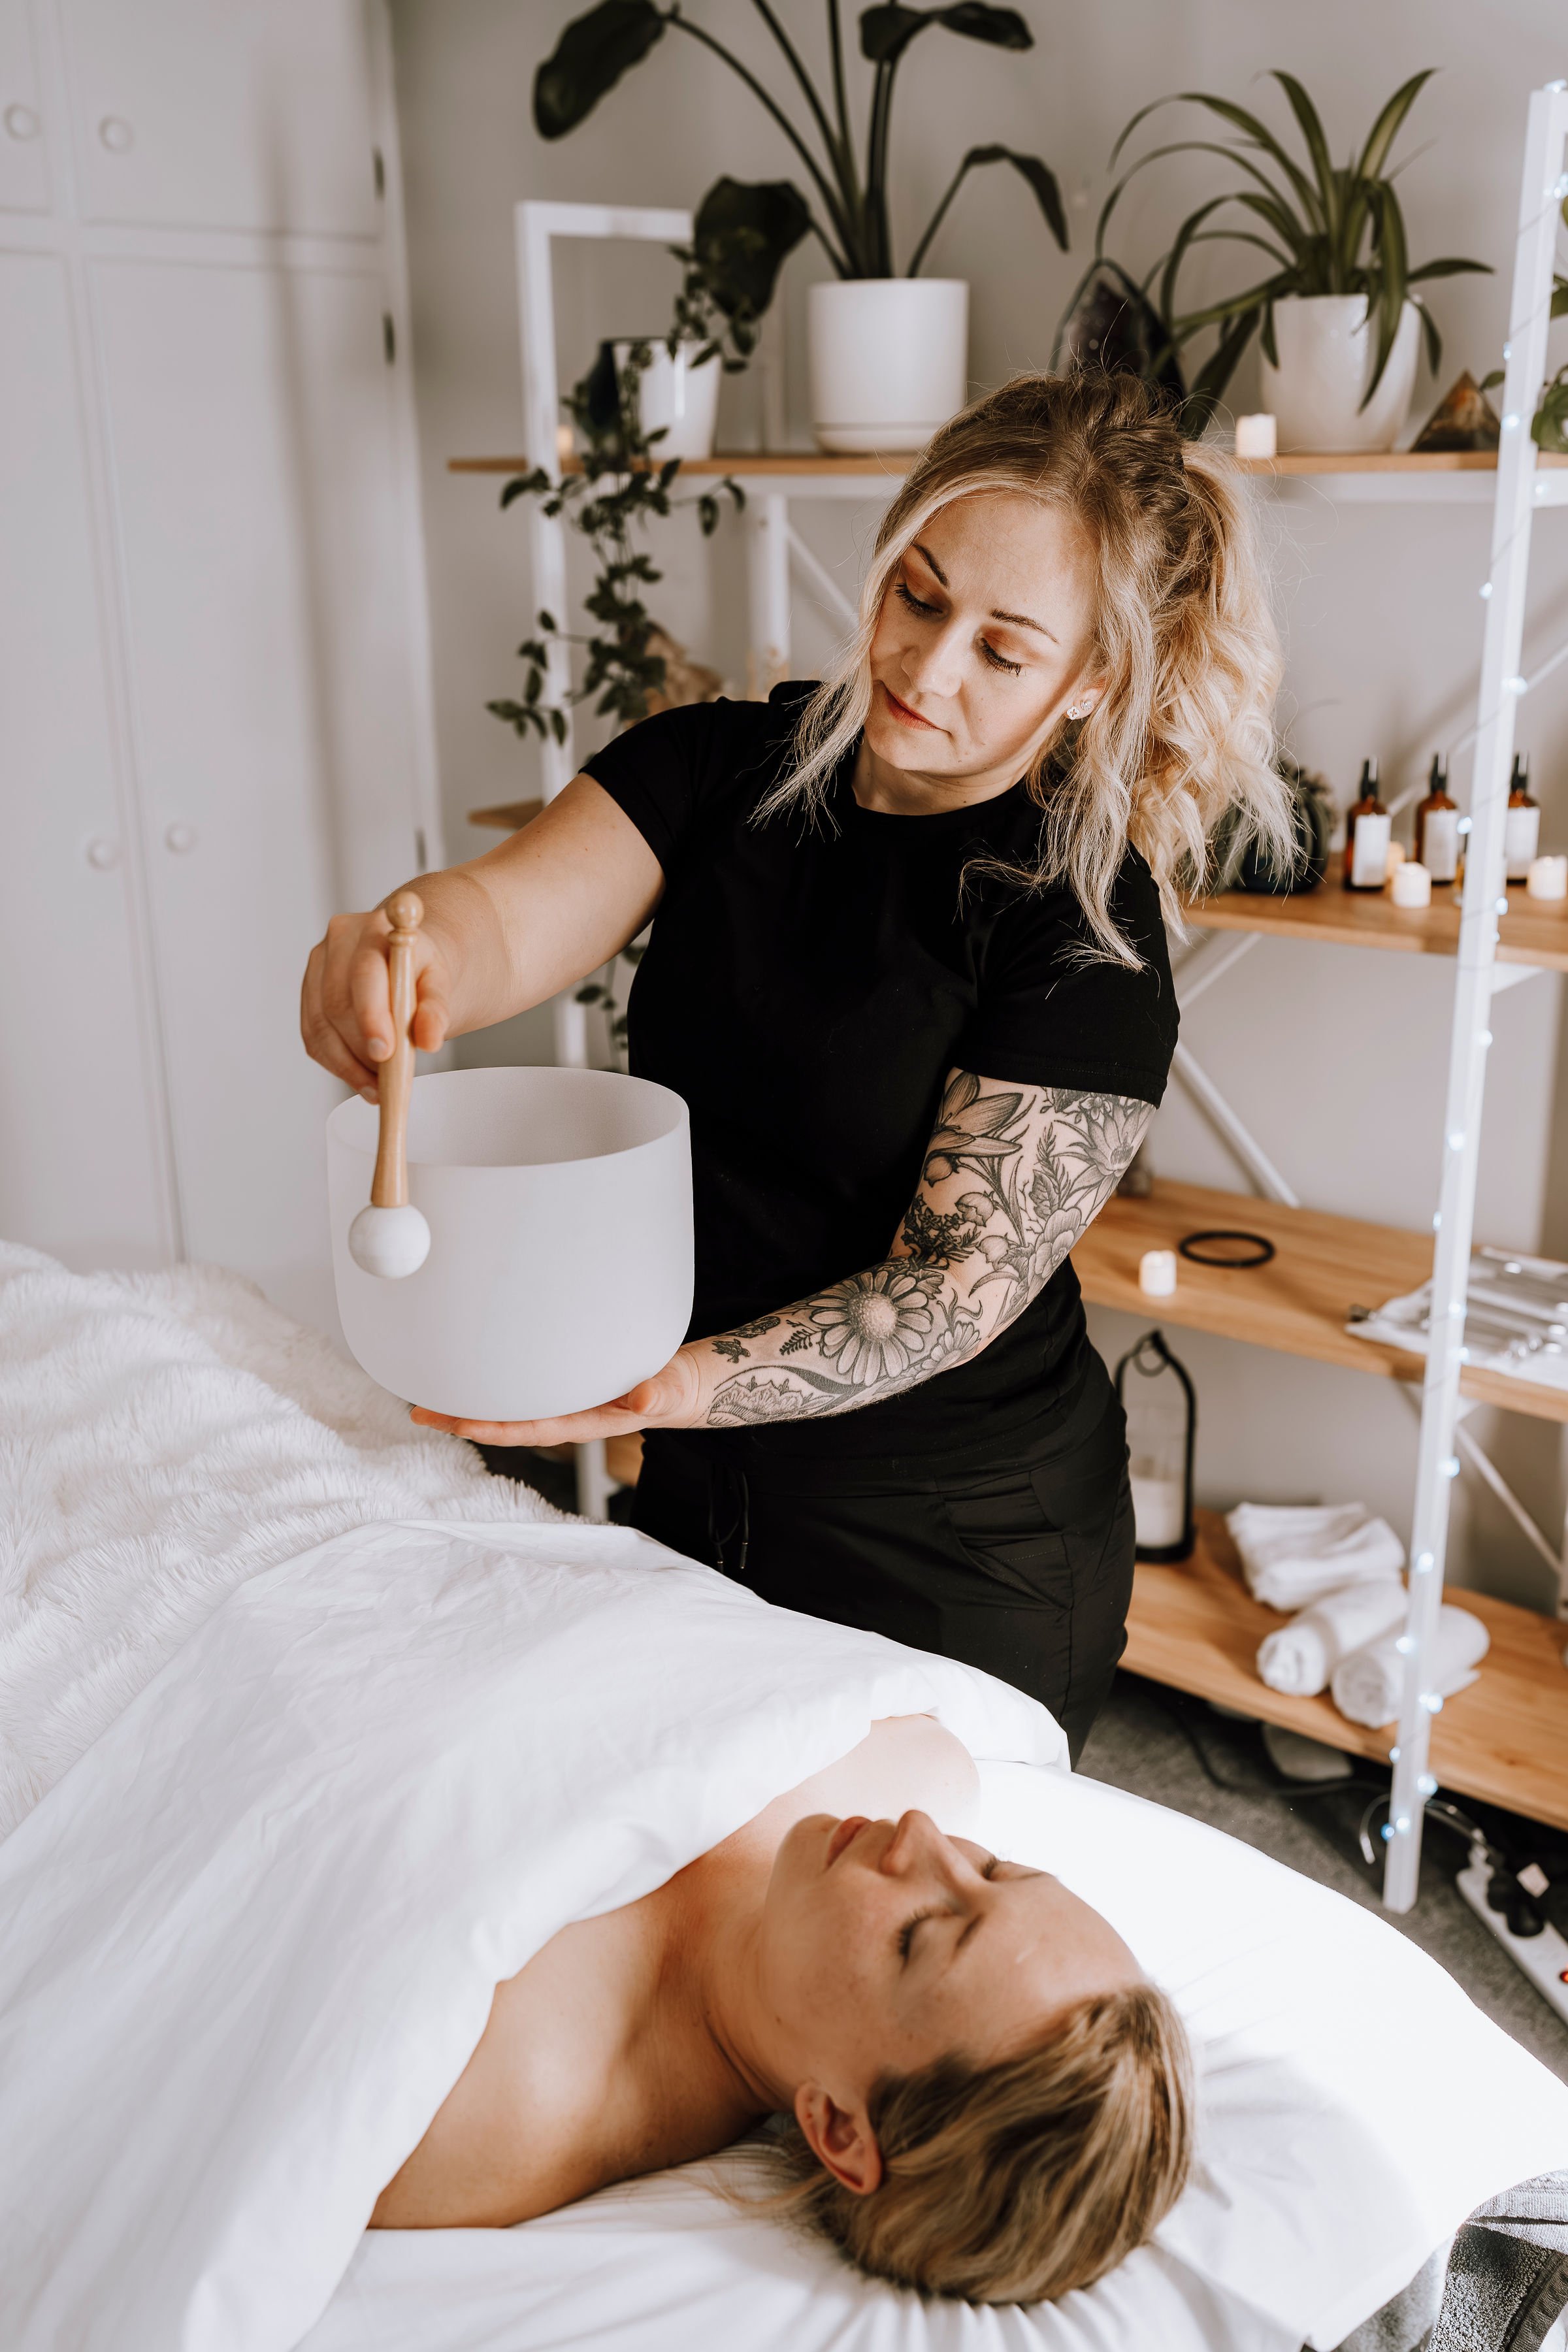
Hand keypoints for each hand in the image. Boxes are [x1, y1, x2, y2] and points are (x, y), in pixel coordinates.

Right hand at [301, 902, 457, 1094]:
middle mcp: (340, 941)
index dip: (371, 1017)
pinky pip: (313, 1036)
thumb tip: (429, 1040)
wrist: (405, 956)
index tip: (384, 1053)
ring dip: (347, 1064)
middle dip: (361, 1049)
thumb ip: (436, 1009)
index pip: (366, 974)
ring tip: (377, 1087)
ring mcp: (318, 965)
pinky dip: (335, 1063)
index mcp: (376, 930)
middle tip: (388, 1080)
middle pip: (337, 1004)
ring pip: (320, 1025)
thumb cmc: (423, 969)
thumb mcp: (441, 983)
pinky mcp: (308, 990)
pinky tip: (360, 1077)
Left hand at [410, 1345, 705, 1447]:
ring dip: (468, 1401)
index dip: (491, 1428)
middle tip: (419, 1410)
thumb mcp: (668, 1390)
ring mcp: (558, 1401)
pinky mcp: (559, 1382)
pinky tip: (469, 1367)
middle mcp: (562, 1414)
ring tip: (428, 1392)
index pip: (527, 1428)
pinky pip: (517, 1386)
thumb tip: (641, 1399)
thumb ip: (656, 1395)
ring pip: (505, 1405)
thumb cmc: (671, 1388)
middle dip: (462, 1419)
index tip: (457, 1425)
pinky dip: (490, 1379)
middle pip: (504, 1421)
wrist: (678, 1385)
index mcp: (581, 1421)